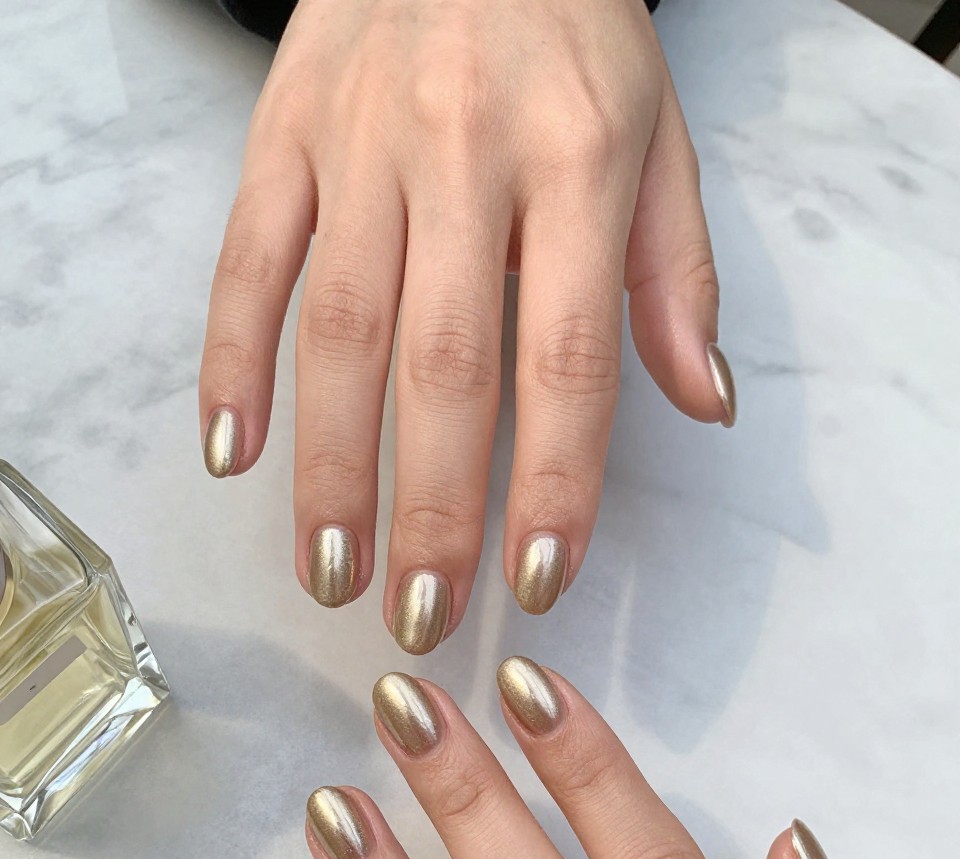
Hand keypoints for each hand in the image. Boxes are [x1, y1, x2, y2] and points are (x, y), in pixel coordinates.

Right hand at [199, 0, 735, 651]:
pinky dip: (230, 360)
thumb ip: (674, 275)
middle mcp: (463, 157)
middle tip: (419, 615)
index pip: (566, 354)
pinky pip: (247, 261)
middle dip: (430, 506)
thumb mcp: (658, 136)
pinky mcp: (284, 136)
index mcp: (575, 164)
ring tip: (330, 572)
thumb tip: (703, 404)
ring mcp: (360, 146)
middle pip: (441, 364)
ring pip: (336, 330)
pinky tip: (231, 454)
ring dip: (328, 465)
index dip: (553, 479)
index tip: (536, 580)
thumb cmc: (572, 34)